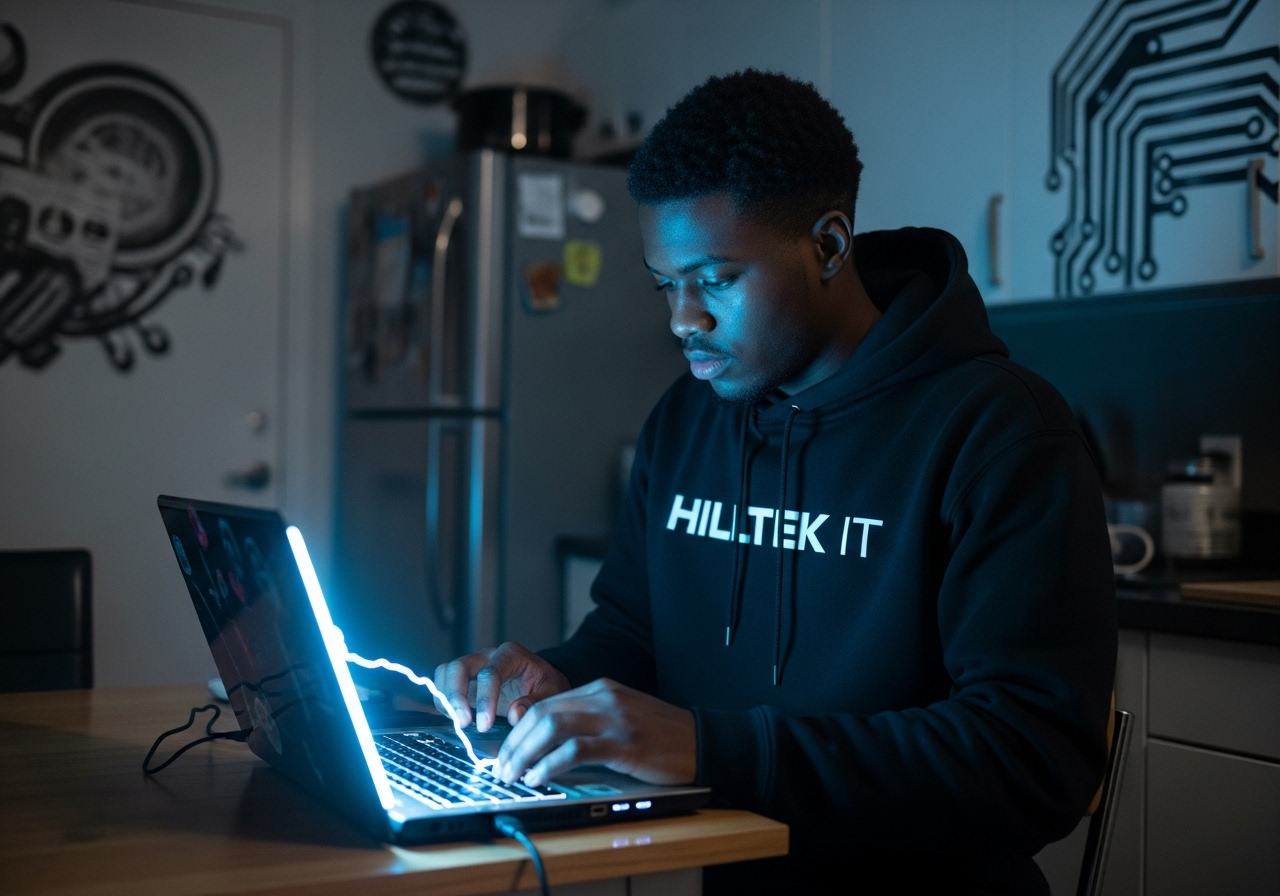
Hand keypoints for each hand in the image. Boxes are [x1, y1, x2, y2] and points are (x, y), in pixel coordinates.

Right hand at [433, 642, 570, 731]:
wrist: (541, 680)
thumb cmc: (546, 684)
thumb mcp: (551, 692)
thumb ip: (535, 703)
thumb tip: (514, 716)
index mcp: (511, 655)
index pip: (490, 674)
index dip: (484, 701)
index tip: (484, 726)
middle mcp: (487, 656)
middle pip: (458, 667)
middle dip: (455, 696)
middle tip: (463, 723)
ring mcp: (473, 666)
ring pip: (446, 673)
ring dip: (446, 698)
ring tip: (458, 722)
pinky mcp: (465, 680)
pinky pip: (444, 684)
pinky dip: (444, 701)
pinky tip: (456, 718)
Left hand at [494, 678, 695, 787]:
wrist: (704, 739)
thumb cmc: (664, 734)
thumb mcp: (623, 715)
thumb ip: (590, 720)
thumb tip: (550, 742)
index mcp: (600, 689)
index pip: (546, 704)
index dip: (519, 730)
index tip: (505, 752)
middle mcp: (603, 698)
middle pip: (542, 714)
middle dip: (514, 743)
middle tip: (501, 768)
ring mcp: (613, 719)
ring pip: (552, 727)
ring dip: (524, 753)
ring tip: (512, 775)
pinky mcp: (623, 743)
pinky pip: (575, 750)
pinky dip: (550, 764)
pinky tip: (539, 777)